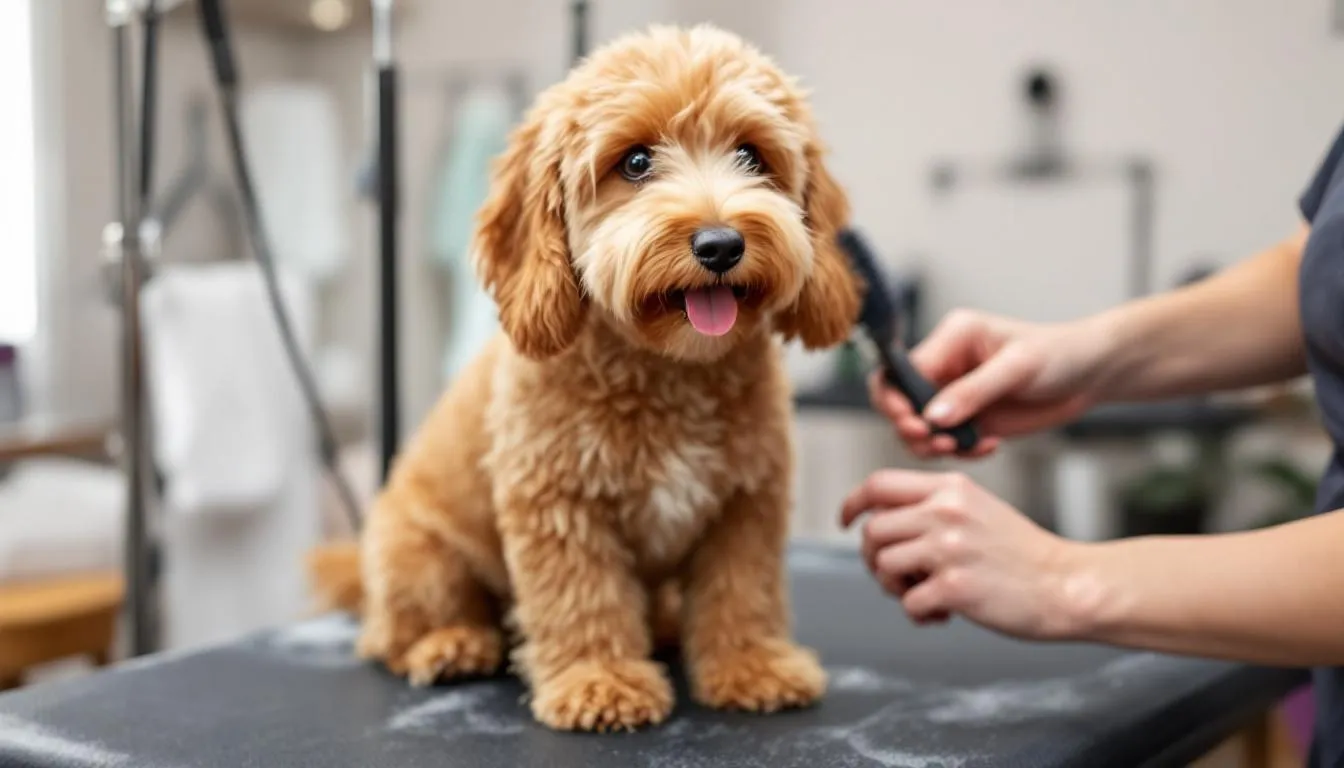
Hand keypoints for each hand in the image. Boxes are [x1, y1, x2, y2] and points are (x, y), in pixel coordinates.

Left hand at [840, 469, 1083, 640]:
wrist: (1067, 585)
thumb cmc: (1021, 553)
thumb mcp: (977, 509)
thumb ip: (931, 508)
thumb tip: (876, 523)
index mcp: (950, 488)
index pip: (878, 484)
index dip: (853, 503)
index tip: (846, 521)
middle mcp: (946, 512)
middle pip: (873, 530)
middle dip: (875, 558)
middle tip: (901, 577)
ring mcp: (949, 548)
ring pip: (882, 565)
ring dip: (894, 588)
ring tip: (924, 594)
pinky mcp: (955, 586)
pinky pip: (908, 602)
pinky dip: (919, 614)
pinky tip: (943, 615)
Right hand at [869, 310, 1100, 458]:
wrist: (1090, 375)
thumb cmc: (1059, 355)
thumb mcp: (1017, 368)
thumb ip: (973, 391)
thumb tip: (933, 415)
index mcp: (951, 339)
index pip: (903, 370)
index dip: (897, 399)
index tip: (914, 423)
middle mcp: (946, 366)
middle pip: (899, 401)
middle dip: (910, 426)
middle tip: (936, 443)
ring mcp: (956, 395)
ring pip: (918, 427)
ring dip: (932, 444)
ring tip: (960, 447)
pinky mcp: (970, 419)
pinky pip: (946, 442)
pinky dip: (959, 452)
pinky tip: (987, 446)